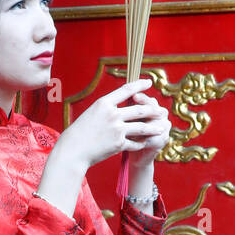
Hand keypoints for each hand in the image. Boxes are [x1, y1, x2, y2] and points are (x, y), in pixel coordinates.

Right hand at [53, 78, 169, 170]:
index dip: (139, 85)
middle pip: (139, 109)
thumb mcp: (91, 114)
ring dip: (153, 127)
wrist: (72, 151)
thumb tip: (121, 107)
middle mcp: (112, 114)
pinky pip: (135, 142)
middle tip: (160, 111)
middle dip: (152, 110)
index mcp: (104, 103)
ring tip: (161, 127)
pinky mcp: (118, 144)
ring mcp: (117, 129)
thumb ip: (107, 109)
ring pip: (142, 127)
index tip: (149, 83)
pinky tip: (145, 143)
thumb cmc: (79, 133)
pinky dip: (141, 143)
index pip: (126, 90)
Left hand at [126, 90, 170, 165]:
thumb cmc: (127, 134)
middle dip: (143, 109)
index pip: (149, 100)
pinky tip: (130, 139)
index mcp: (153, 107)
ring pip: (155, 123)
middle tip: (131, 109)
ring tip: (127, 127)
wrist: (133, 155)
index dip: (142, 98)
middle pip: (155, 109)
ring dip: (141, 125)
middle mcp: (162, 115)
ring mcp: (164, 127)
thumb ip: (126, 109)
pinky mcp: (163, 140)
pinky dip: (141, 139)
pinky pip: (153, 137)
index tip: (133, 96)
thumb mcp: (126, 119)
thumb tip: (117, 96)